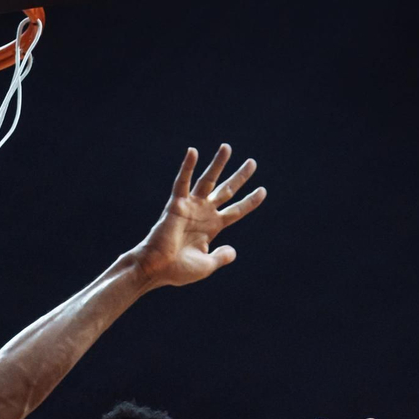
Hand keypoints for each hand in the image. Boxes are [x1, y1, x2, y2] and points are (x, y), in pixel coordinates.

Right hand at [133, 144, 265, 287]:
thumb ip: (221, 257)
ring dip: (217, 164)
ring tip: (227, 147)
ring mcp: (190, 207)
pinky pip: (182, 182)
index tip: (262, 191)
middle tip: (252, 163)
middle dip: (240, 177)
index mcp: (212, 227)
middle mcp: (203, 213)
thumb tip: (233, 252)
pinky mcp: (176, 204)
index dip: (250, 201)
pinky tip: (193, 151)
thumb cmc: (178, 270)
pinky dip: (187, 167)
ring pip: (208, 181)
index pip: (235, 211)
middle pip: (226, 190)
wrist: (156, 269)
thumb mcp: (206, 265)